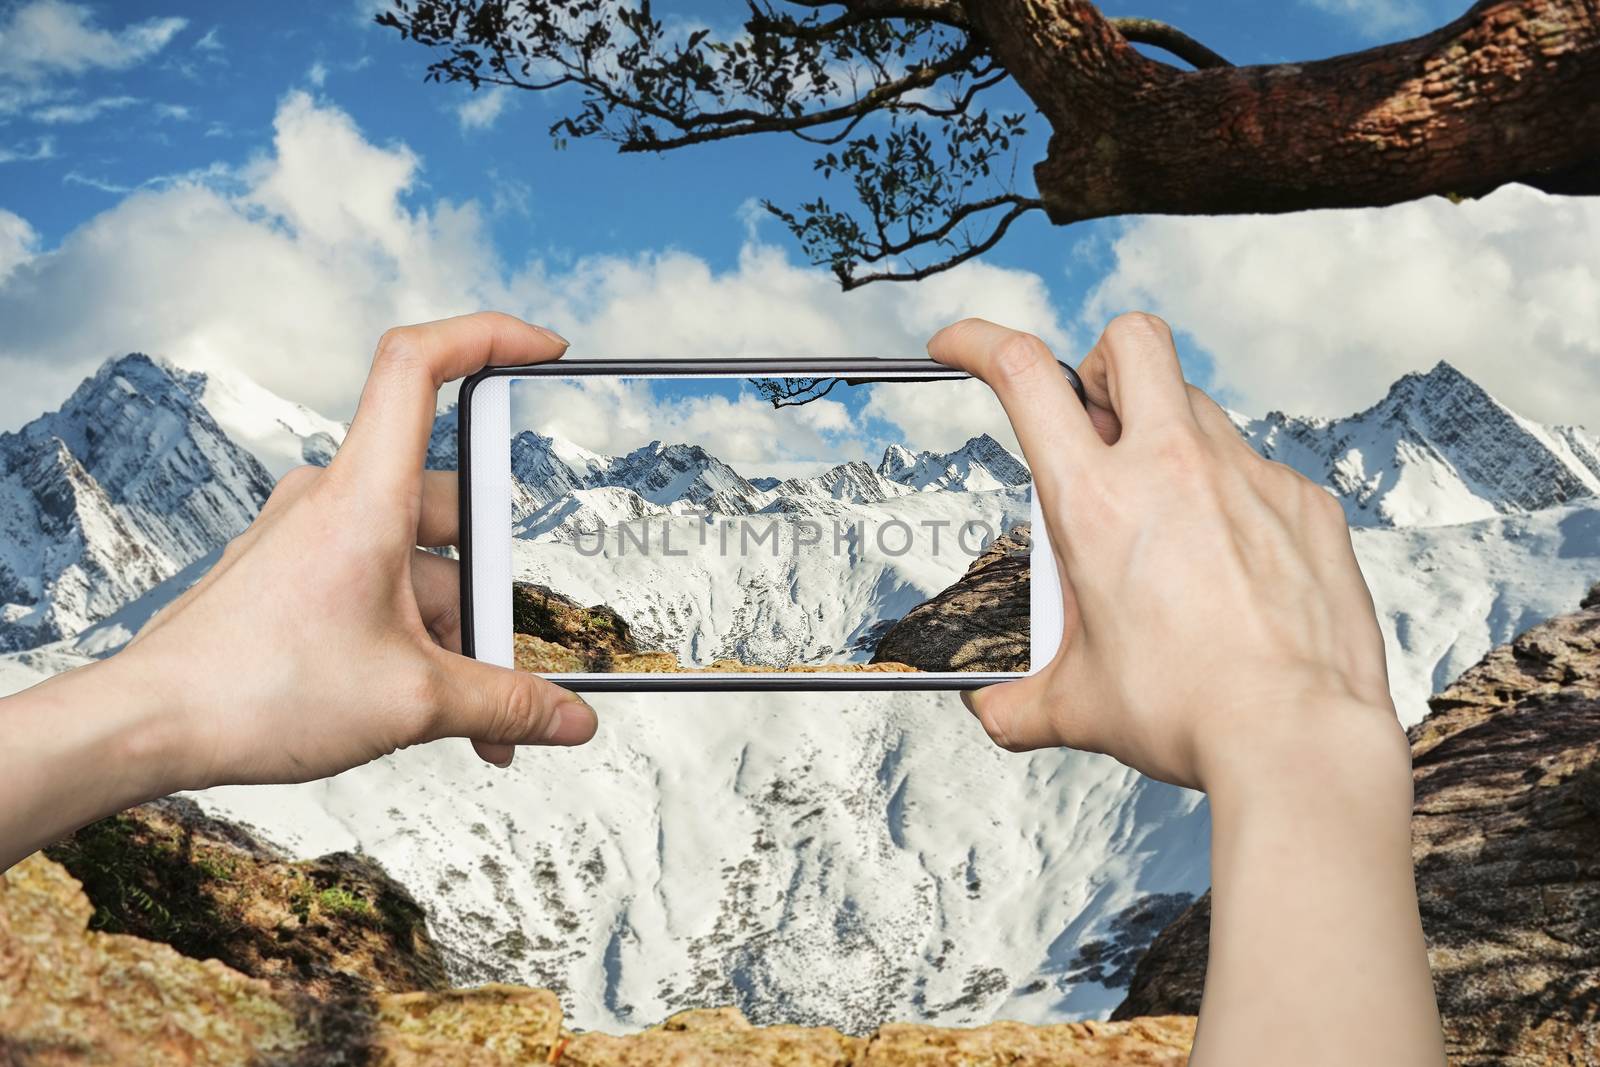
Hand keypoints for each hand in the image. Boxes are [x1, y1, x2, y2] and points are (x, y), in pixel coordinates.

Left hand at [121, 312, 597, 786]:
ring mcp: (310, 535)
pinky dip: (413, 637)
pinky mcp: (294, 573)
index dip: (488, 335)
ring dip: (454, 633)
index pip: (419, 364)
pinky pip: (379, 585)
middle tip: (506, 663)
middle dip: (490, 593)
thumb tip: (571, 720)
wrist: (150, 727)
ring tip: (470, 717)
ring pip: (417, 562)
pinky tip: (424, 703)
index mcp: (364, 496)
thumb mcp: (414, 703)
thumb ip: (505, 703)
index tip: (546, 348)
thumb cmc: (256, 692)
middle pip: (449, 508)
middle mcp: (334, 499)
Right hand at [931, 315, 1441, 1066]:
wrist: (1297, 741)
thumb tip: (993, 711)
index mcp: (1096, 503)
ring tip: (1163, 514)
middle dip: (1098, 361)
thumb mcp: (1077, 707)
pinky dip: (1230, 496)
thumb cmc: (1189, 715)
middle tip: (1093, 420)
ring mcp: (1248, 477)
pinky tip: (1229, 561)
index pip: (1024, 373)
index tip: (962, 345)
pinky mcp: (1305, 503)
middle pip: (1131, 340)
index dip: (981, 340)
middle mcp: (1172, 468)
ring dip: (1165, 434)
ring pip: (1197, 404)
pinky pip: (1257, 470)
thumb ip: (1019, 702)